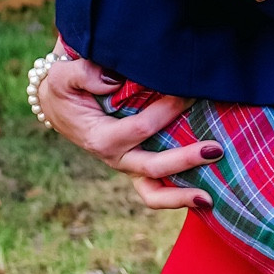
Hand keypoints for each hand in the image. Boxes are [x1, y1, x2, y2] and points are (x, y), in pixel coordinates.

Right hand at [35, 53, 219, 210]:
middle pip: (153, 168)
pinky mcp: (135, 165)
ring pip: (153, 193)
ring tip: (209, 199)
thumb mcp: (62, 76)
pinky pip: (155, 189)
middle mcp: (116, 158)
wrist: (58, 104)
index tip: (187, 92)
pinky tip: (204, 197)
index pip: (140, 128)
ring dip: (181, 196)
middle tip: (216, 148)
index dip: (166, 111)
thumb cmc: (64, 87)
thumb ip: (83, 74)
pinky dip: (176, 195)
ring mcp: (127, 165)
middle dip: (185, 160)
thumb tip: (113, 80)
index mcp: (101, 138)